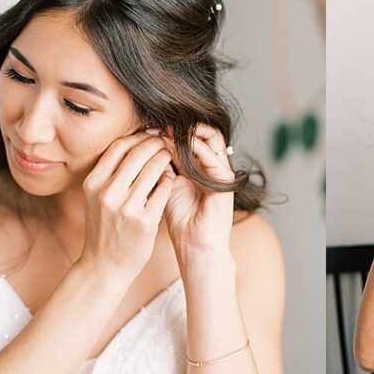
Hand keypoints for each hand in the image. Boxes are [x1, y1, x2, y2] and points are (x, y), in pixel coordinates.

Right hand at [78, 131, 175, 278]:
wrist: (104, 265)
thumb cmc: (104, 228)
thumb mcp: (97, 198)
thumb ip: (111, 174)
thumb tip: (136, 144)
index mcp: (93, 183)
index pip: (119, 147)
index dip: (138, 136)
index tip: (150, 134)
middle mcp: (107, 193)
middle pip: (138, 153)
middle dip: (156, 143)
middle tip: (166, 142)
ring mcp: (126, 208)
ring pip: (154, 169)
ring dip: (166, 159)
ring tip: (171, 157)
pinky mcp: (145, 222)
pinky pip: (164, 190)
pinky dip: (169, 180)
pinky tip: (171, 178)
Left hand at [160, 123, 236, 258]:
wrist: (196, 246)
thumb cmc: (181, 221)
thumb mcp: (167, 186)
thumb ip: (162, 167)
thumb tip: (148, 145)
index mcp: (199, 165)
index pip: (189, 137)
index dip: (169, 131)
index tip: (149, 129)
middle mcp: (212, 165)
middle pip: (203, 133)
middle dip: (180, 128)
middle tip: (159, 126)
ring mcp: (221, 172)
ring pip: (212, 138)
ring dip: (190, 132)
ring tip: (168, 131)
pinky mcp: (226, 181)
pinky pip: (214, 157)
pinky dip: (197, 148)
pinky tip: (177, 146)